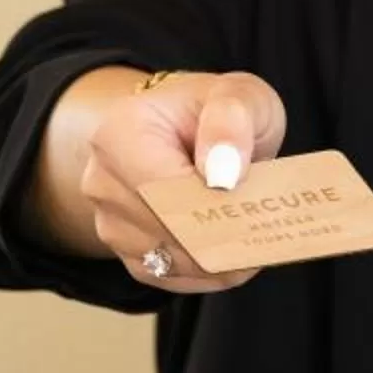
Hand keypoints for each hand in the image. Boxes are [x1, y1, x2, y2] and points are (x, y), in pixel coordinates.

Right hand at [78, 70, 287, 292]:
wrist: (182, 129)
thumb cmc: (212, 111)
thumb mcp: (239, 95)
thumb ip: (232, 120)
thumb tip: (223, 174)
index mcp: (118, 135)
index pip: (164, 189)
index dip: (213, 203)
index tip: (256, 205)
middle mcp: (101, 182)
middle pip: (169, 230)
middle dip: (224, 235)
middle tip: (270, 229)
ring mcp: (109, 222)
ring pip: (172, 261)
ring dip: (221, 257)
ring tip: (257, 233)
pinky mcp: (125, 253)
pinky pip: (170, 276)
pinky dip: (209, 271)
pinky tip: (235, 252)